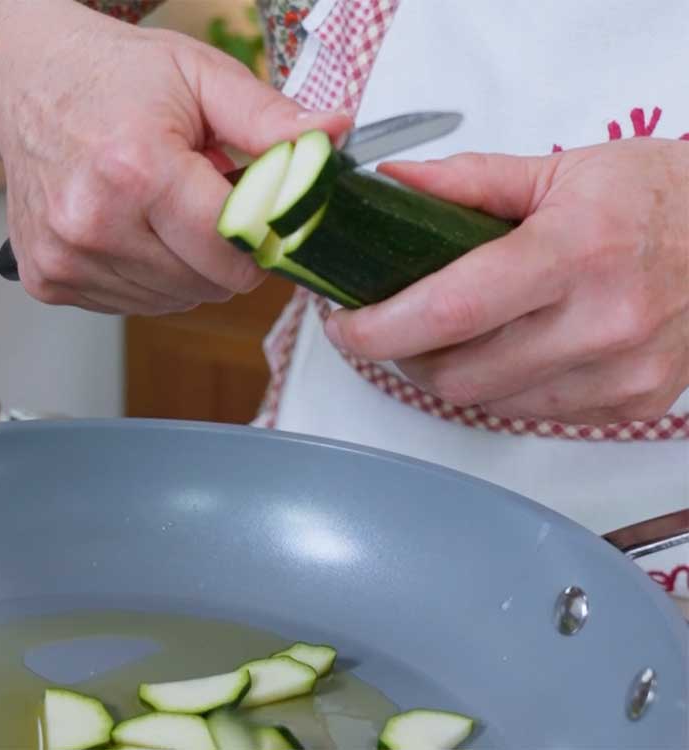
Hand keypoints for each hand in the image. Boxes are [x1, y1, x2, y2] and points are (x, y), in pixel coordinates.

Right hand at [0, 4, 347, 314]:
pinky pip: (135, 304)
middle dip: (224, 251)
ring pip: (174, 301)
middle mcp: (94, 221)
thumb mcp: (200, 75)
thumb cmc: (109, 77)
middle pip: (208, 284)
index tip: (262, 217)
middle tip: (205, 199)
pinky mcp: (50, 279)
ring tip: (162, 208)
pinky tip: (132, 227)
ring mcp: (67, 257)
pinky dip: (149, 275)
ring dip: (186, 265)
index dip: (262, 237)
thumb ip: (270, 117)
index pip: (234, 248)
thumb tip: (332, 136)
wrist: (24, 83)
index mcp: (136, 168)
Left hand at [324, 138, 688, 423]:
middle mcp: (602, 323)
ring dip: (451, 374)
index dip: (378, 328)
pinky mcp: (632, 405)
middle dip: (405, 355)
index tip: (344, 325)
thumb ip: (467, 180)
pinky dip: (501, 389)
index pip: (448, 312)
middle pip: (455, 375)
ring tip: (452, 334)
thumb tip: (391, 185)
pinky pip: (531, 415)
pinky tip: (508, 350)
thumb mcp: (561, 169)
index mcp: (574, 252)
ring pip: (487, 403)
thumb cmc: (656, 196)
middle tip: (391, 324)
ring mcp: (621, 374)